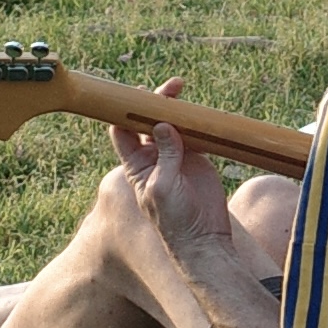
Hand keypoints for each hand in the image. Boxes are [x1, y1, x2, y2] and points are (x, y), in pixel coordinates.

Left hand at [109, 77, 234, 255]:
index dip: (125, 111)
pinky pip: (193, 132)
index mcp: (136, 165)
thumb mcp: (162, 188)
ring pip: (170, 123)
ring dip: (175, 108)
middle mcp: (153, 157)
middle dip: (154, 102)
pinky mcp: (197, 156)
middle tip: (169, 89)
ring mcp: (175, 155)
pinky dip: (195, 121)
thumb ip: (164, 157)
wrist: (204, 238)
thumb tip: (162, 124)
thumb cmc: (175, 220)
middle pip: (147, 121)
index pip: (123, 131)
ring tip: (181, 91)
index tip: (136, 95)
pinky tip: (198, 112)